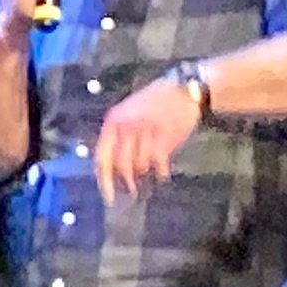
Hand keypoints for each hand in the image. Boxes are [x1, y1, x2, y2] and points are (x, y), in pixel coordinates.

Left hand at [94, 73, 204, 198]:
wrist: (183, 89)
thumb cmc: (155, 101)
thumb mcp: (129, 113)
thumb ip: (120, 137)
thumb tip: (114, 169)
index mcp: (113, 121)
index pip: (102, 156)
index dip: (104, 180)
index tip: (108, 197)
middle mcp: (126, 127)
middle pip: (121, 165)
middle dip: (126, 181)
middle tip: (132, 191)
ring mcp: (145, 132)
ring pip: (140, 165)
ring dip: (144, 171)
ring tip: (149, 170)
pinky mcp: (164, 137)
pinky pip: (158, 164)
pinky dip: (160, 172)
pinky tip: (162, 173)